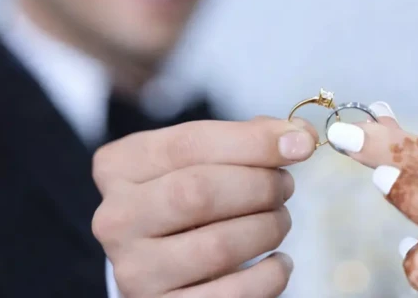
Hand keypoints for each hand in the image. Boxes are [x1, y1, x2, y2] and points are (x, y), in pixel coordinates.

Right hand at [92, 117, 316, 297]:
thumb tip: (299, 136)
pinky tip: (276, 262)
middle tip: (285, 187)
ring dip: (268, 228)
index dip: (253, 141)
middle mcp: (116, 218)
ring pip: (217, 246)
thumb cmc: (192, 199)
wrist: (167, 262)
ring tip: (279, 220)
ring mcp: (134, 270)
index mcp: (121, 166)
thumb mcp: (206, 158)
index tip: (301, 143)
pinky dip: (269, 276)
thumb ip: (249, 139)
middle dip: (260, 186)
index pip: (189, 143)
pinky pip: (230, 295)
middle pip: (198, 192)